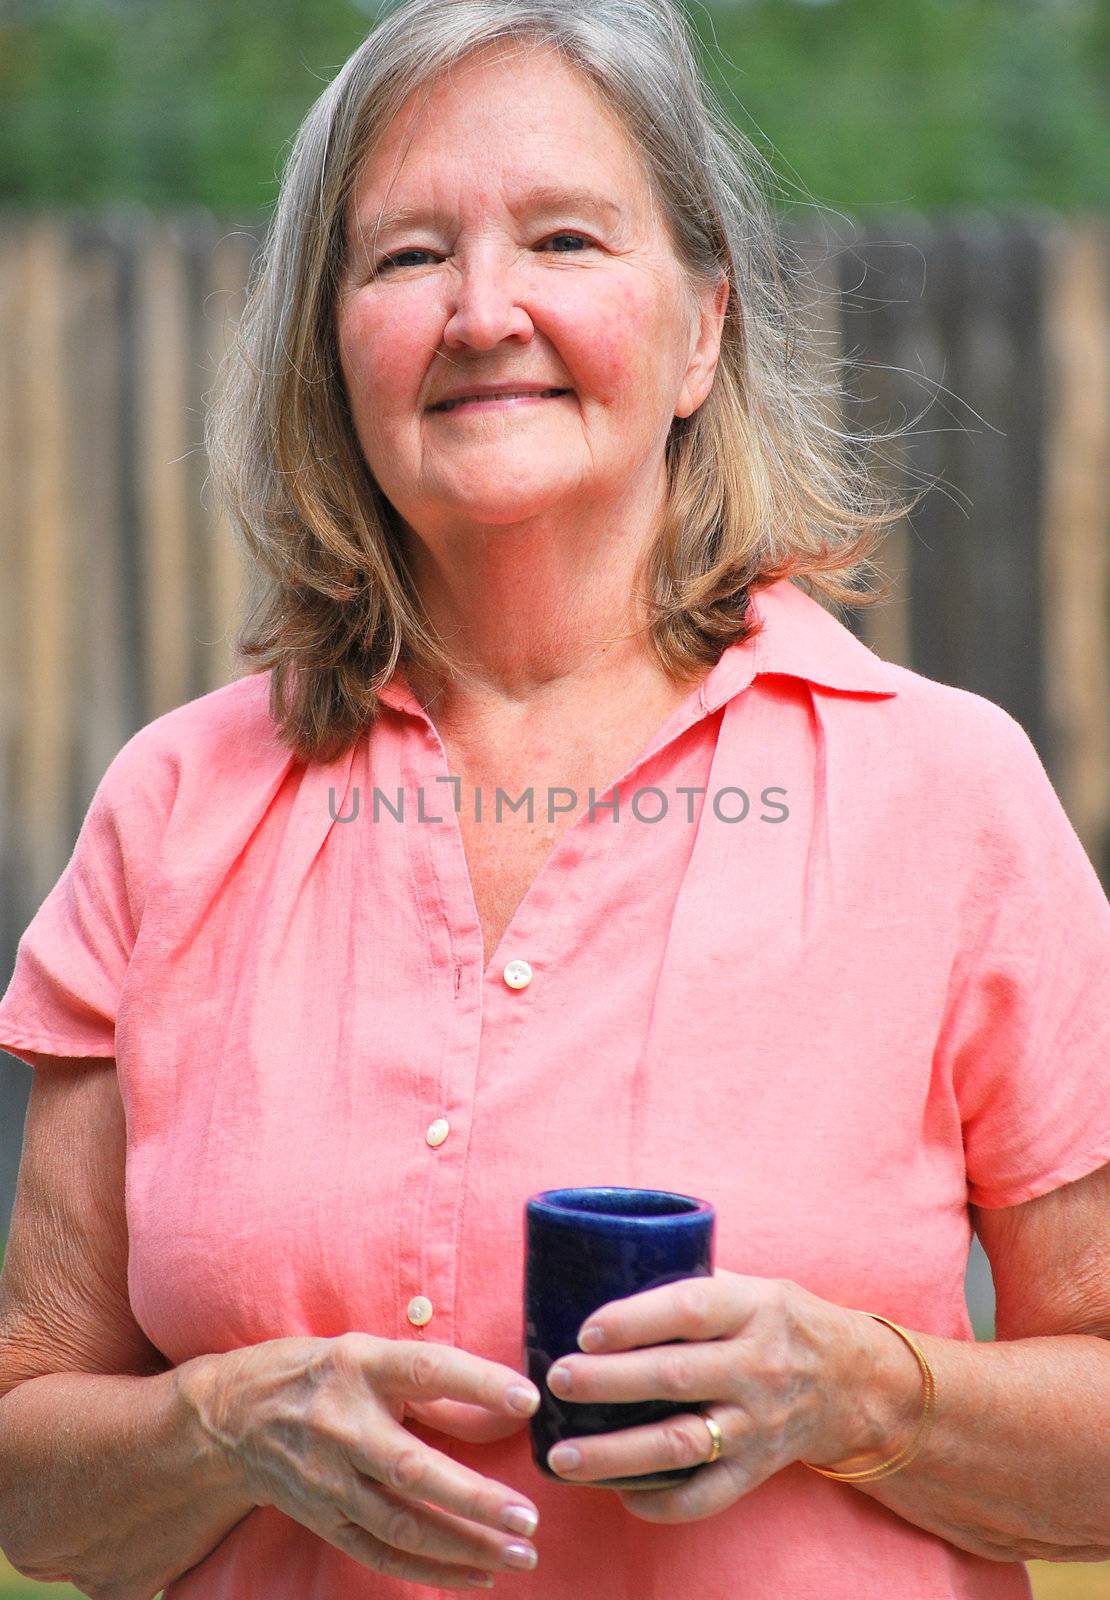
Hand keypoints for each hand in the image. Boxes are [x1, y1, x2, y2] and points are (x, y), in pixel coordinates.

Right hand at [188, 1333, 543, 1589]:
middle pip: (413, 1469)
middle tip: (527, 1517)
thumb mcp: (368, 1353)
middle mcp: (343, 1426)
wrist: (234, 1418)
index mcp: (361, 1367)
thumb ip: (428, 1380)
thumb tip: (503, 1406)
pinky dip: (432, 1570)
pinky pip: (383, 1553)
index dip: (477, 1383)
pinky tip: (478, 1575)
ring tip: (519, 1554)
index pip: (426, 1371)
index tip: (528, 1399)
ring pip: (402, 1524)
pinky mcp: (325, 1520)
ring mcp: (330, 1480)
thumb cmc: (322, 1375)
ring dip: (465, 1545)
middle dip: (474, 1498)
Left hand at [542, 1272, 920, 1521]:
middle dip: (609, 1382)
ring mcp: (757, 1425)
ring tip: (562, 1456)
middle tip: (557, 1381)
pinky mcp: (756, 1470)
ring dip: (615, 1454)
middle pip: (675, 1377)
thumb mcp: (747, 1286)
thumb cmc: (774, 1321)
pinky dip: (659, 1502)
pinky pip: (705, 1497)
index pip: (689, 1310)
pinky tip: (617, 1493)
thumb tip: (600, 1274)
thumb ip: (689, 1284)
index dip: (634, 1319)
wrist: (849, 1381)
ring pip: (681, 1445)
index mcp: (753, 1309)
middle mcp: (757, 1367)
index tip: (585, 1329)